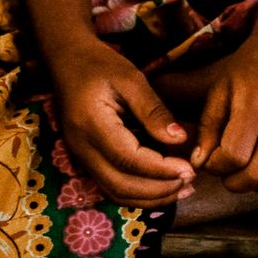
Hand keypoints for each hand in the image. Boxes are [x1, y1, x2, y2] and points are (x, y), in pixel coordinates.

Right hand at [54, 42, 194, 208]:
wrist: (66, 60)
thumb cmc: (99, 63)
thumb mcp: (131, 78)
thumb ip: (154, 111)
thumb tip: (180, 140)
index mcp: (92, 125)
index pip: (129, 159)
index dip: (161, 169)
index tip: (189, 168)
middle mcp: (82, 148)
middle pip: (121, 186)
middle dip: (159, 190)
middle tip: (191, 180)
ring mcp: (81, 157)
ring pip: (116, 192)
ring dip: (150, 197)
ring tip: (183, 188)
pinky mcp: (87, 159)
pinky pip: (112, 185)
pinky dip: (138, 192)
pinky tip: (163, 185)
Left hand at [191, 32, 257, 192]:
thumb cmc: (248, 69)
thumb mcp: (219, 89)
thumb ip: (207, 127)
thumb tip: (200, 164)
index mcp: (255, 102)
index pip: (234, 155)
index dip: (217, 166)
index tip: (212, 159)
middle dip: (235, 183)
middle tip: (227, 174)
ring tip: (248, 172)